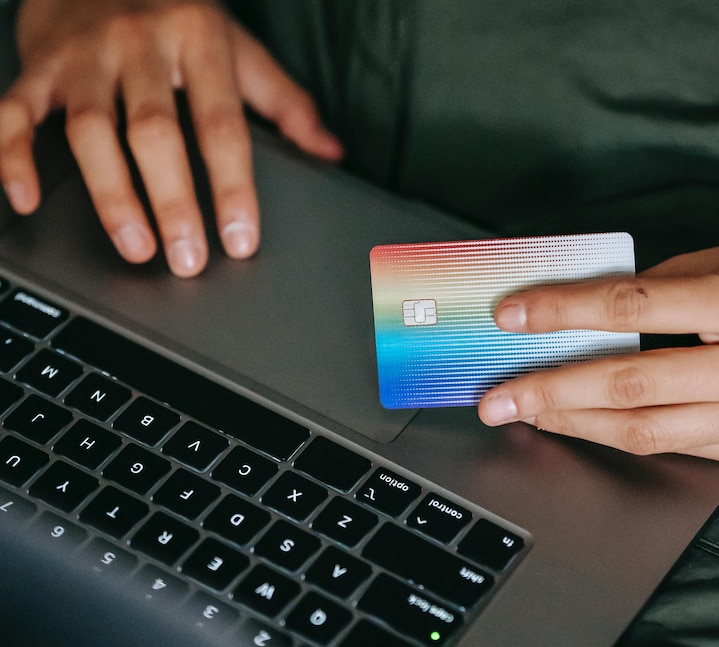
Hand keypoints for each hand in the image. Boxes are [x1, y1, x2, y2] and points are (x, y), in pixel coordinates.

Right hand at [0, 0, 342, 276]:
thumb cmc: (178, 16)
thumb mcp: (238, 48)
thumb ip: (284, 101)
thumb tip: (330, 152)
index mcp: (198, 40)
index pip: (221, 125)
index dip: (232, 187)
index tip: (240, 239)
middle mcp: (138, 44)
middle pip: (154, 133)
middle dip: (173, 203)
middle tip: (188, 260)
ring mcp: (82, 55)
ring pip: (90, 131)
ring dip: (111, 196)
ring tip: (136, 248)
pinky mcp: (36, 67)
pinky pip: (14, 113)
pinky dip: (13, 157)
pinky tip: (26, 200)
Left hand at [478, 236, 718, 468]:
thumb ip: (653, 291)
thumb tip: (576, 318)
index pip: (630, 307)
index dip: (562, 313)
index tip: (512, 317)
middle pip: (629, 385)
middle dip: (550, 392)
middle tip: (498, 398)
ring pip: (645, 432)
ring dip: (575, 423)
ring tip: (531, 413)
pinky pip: (677, 448)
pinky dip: (623, 435)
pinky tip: (587, 423)